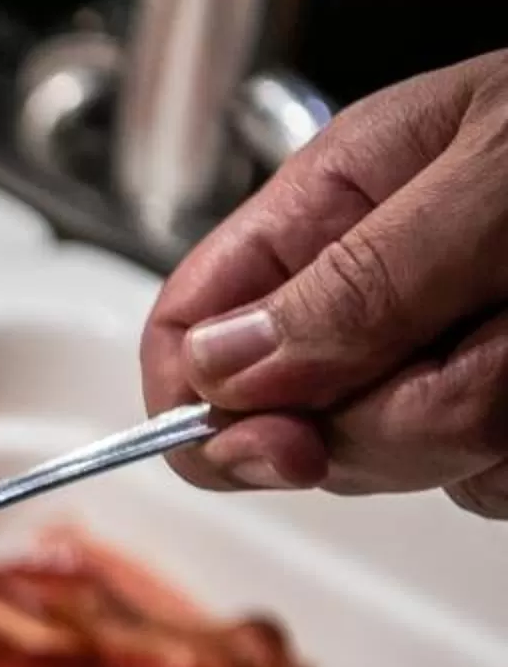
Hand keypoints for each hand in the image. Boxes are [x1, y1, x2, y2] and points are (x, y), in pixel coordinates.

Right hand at [142, 52, 507, 511]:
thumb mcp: (495, 179)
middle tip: (493, 351)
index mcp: (341, 202)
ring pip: (399, 463)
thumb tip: (223, 371)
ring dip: (490, 425)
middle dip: (393, 417)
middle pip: (292, 424)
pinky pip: (485, 488)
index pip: (189, 331)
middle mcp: (381, 289)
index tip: (278, 445)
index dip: (202, 408)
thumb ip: (357, 279)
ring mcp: (450, 357)